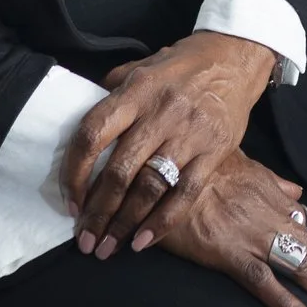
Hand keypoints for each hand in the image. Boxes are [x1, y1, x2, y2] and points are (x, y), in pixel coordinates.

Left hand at [63, 31, 274, 258]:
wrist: (235, 58)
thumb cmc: (180, 65)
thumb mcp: (140, 67)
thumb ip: (111, 94)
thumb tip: (80, 126)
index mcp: (135, 91)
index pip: (92, 133)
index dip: (74, 171)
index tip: (70, 202)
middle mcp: (160, 112)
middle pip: (120, 170)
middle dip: (98, 212)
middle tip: (86, 240)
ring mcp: (190, 133)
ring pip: (150, 186)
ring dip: (125, 223)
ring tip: (109, 247)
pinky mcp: (215, 150)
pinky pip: (186, 193)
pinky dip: (163, 221)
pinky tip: (144, 241)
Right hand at [156, 151, 306, 306]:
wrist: (160, 168)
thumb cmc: (194, 166)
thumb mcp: (239, 164)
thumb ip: (269, 181)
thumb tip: (296, 192)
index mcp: (270, 193)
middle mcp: (269, 213)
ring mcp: (251, 233)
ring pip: (300, 266)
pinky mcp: (227, 251)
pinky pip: (263, 281)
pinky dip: (287, 303)